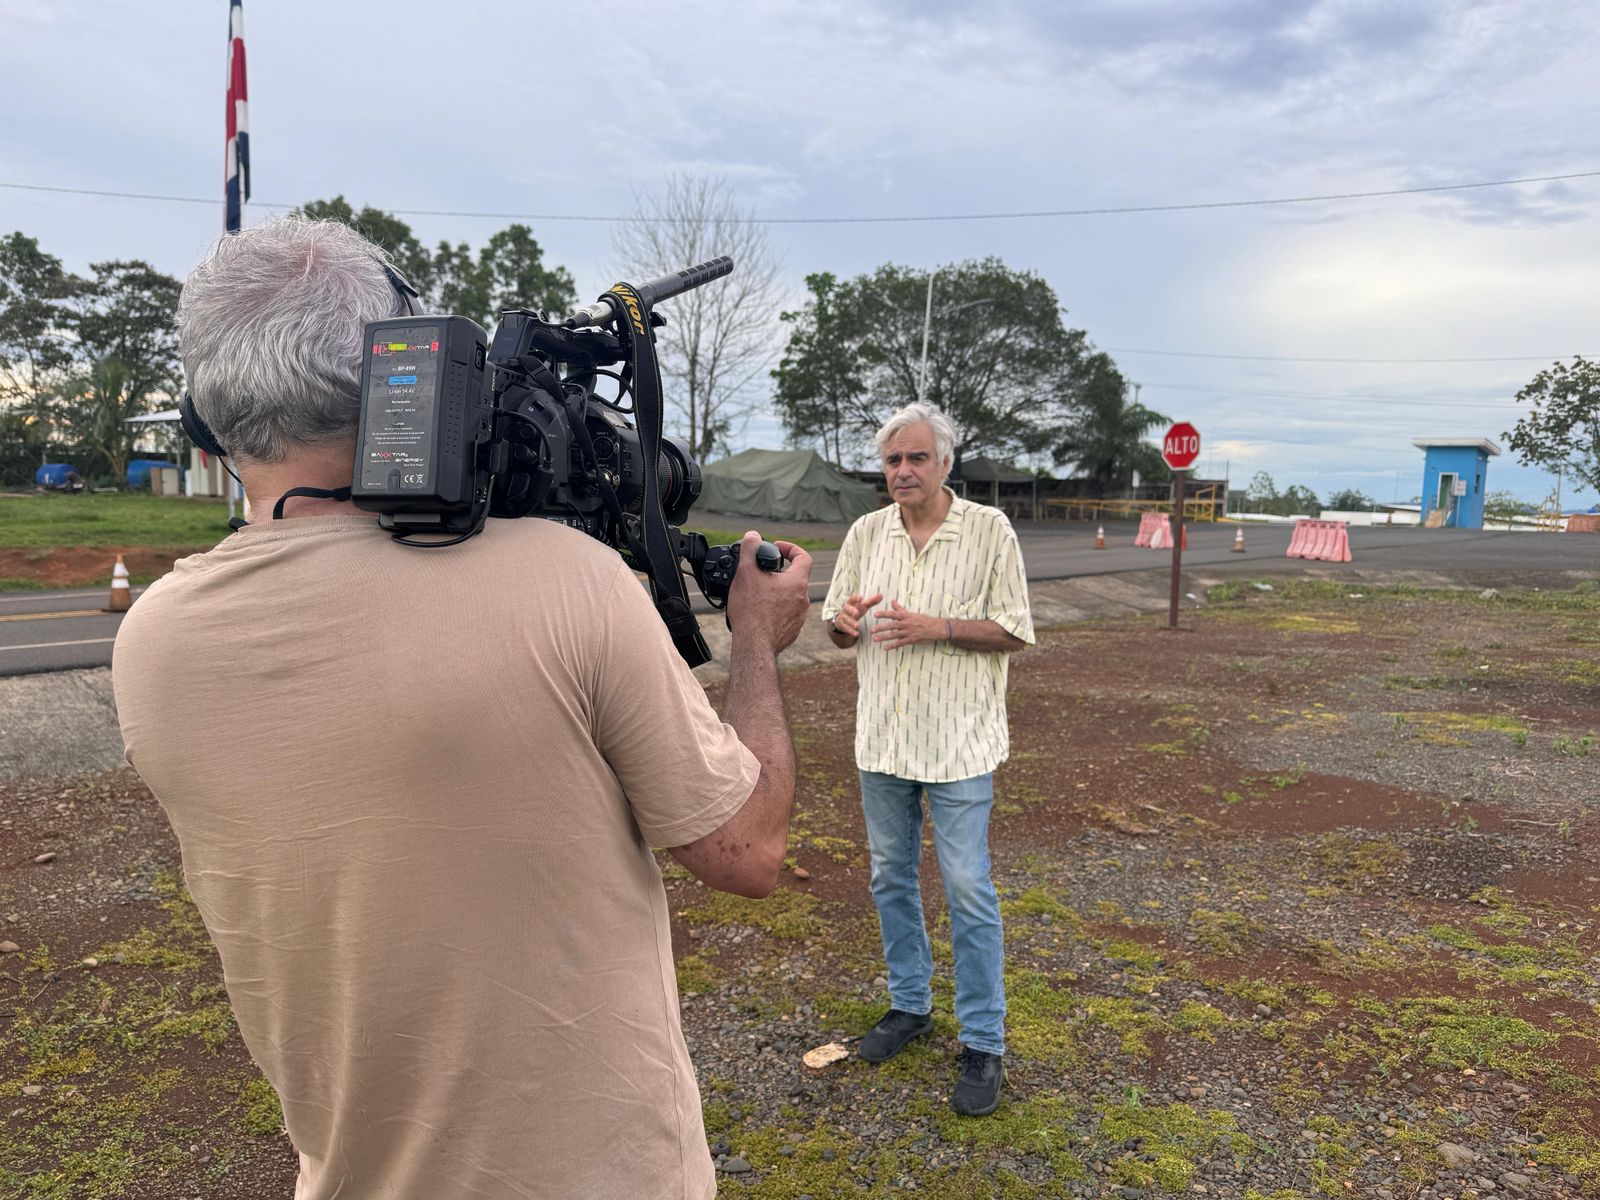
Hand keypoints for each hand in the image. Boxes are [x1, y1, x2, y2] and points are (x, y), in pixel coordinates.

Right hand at [727, 530, 812, 653]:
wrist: (754, 644)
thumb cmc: (751, 610)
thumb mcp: (746, 572)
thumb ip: (750, 549)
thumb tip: (752, 536)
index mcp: (797, 582)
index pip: (803, 557)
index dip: (791, 548)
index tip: (777, 548)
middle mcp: (802, 599)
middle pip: (795, 577)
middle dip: (780, 572)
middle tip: (763, 572)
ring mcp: (799, 617)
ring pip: (791, 597)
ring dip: (777, 592)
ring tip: (759, 592)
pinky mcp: (792, 630)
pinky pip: (786, 614)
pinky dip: (776, 609)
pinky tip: (760, 611)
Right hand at [830, 590, 883, 640]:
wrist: (843, 619)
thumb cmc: (855, 610)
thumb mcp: (863, 606)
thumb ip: (872, 601)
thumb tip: (881, 595)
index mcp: (851, 602)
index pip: (852, 598)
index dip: (856, 598)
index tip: (861, 598)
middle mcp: (845, 609)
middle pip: (847, 608)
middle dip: (851, 610)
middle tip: (857, 613)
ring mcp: (843, 617)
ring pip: (846, 619)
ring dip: (851, 622)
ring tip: (857, 626)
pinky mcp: (842, 625)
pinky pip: (846, 628)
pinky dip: (851, 631)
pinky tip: (856, 634)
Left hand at [870, 599, 943, 649]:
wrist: (935, 628)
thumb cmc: (922, 619)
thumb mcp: (911, 613)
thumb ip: (900, 609)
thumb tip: (892, 601)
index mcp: (906, 616)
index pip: (893, 614)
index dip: (884, 614)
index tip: (875, 614)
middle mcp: (906, 624)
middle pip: (891, 626)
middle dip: (881, 628)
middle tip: (872, 630)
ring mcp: (909, 633)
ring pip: (894, 635)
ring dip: (884, 637)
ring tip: (875, 639)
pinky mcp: (911, 640)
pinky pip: (900, 643)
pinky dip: (892, 646)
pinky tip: (885, 648)